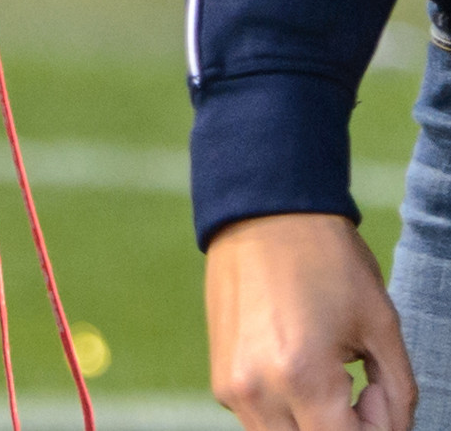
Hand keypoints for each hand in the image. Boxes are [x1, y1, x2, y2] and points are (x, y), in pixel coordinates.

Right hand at [206, 213, 415, 430]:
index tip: (377, 396)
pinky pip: (261, 423)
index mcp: (302, 378)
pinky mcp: (220, 379)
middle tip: (358, 397)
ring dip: (313, 429)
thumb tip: (389, 430)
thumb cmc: (326, 260)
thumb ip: (398, 396)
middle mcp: (257, 391)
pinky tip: (299, 372)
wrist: (261, 210)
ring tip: (329, 383)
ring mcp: (231, 387)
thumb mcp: (382, 325)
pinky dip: (288, 416)